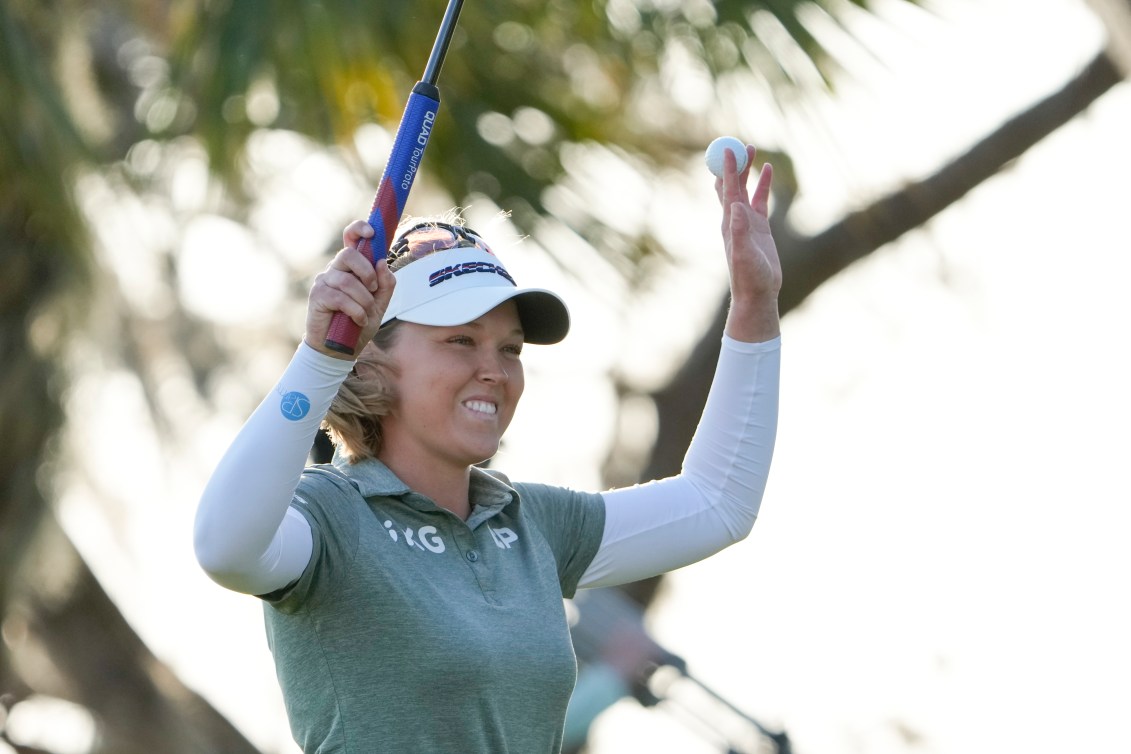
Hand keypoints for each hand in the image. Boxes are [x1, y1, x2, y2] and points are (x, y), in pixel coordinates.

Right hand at [304, 220, 395, 358]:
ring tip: (366, 313)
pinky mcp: (317, 296)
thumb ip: (385, 285)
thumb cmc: (358, 324)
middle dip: (366, 272)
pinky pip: (339, 297)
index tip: (371, 232)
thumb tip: (383, 263)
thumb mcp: (379, 305)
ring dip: (363, 299)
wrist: (340, 349)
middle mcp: (336, 270)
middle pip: (348, 254)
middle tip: (372, 289)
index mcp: (351, 268)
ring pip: (346, 280)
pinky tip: (358, 320)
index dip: (358, 229)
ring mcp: (324, 281)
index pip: (351, 239)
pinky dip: (355, 310)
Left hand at [715, 144, 780, 341]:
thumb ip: (739, 231)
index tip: (727, 149)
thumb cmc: (749, 276)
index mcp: (730, 222)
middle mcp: (736, 218)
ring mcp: (747, 221)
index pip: (727, 189)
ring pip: (746, 188)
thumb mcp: (743, 253)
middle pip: (733, 184)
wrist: (758, 291)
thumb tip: (734, 207)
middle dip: (735, 163)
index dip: (726, 169)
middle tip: (740, 143)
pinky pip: (760, 198)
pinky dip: (764, 183)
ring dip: (748, 169)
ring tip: (752, 148)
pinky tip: (768, 170)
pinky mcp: (760, 226)